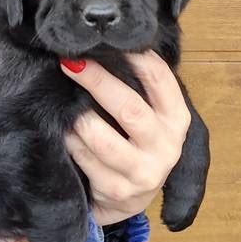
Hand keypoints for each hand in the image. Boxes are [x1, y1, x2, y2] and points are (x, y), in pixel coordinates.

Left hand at [60, 50, 190, 225]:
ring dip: (78, 118)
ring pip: (102, 139)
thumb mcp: (150, 118)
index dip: (136, 57)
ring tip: (64, 102)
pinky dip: (70, 142)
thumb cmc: (136, 145)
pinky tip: (63, 131)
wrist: (129, 200)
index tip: (109, 41)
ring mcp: (143, 172)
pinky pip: (85, 159)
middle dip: (96, 81)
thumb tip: (105, 49)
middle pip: (129, 108)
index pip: (160, 79)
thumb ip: (138, 89)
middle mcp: (166, 146)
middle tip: (72, 63)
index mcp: (176, 119)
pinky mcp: (118, 191)